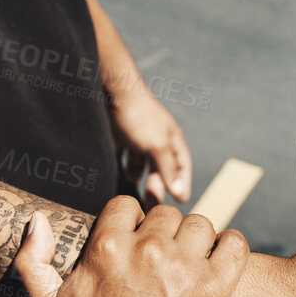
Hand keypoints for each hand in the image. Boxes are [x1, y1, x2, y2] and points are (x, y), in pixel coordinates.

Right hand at [17, 198, 248, 296]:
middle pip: (166, 215)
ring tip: (191, 268)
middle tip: (166, 264)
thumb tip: (38, 220)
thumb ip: (33, 262)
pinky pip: (234, 243)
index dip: (133, 223)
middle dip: (166, 234)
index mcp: (106, 247)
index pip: (127, 206)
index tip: (137, 245)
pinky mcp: (216, 285)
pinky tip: (220, 267)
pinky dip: (230, 249)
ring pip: (201, 225)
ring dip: (198, 242)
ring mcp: (184, 266)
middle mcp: (146, 250)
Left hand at [110, 85, 191, 203]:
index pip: (182, 166)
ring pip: (147, 164)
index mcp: (172, 140)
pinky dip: (130, 168)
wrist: (113, 91)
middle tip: (154, 205)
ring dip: (145, 180)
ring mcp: (142, 137)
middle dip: (160, 186)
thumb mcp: (157, 146)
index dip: (182, 183)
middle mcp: (160, 139)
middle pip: (163, 168)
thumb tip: (180, 192)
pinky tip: (128, 177)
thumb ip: (168, 169)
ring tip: (140, 196)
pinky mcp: (125, 136)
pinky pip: (130, 157)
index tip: (180, 201)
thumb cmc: (139, 116)